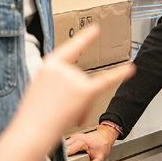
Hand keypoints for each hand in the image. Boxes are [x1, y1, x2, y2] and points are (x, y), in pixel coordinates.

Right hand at [0, 25, 132, 160]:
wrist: (30, 132)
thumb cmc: (33, 115)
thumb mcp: (39, 88)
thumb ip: (58, 81)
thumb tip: (81, 88)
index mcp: (49, 64)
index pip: (70, 50)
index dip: (84, 40)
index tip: (96, 29)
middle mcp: (63, 67)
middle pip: (80, 79)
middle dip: (74, 97)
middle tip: (57, 110)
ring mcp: (74, 78)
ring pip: (87, 90)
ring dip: (79, 106)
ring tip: (62, 116)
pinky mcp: (84, 92)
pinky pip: (105, 81)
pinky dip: (119, 75)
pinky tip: (131, 69)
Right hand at [66, 124, 120, 160]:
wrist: (105, 136)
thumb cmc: (102, 145)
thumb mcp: (100, 158)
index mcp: (82, 142)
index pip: (68, 150)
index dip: (63, 157)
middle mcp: (76, 138)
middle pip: (63, 147)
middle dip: (60, 155)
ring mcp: (74, 137)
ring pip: (63, 145)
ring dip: (61, 152)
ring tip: (61, 160)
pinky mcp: (73, 138)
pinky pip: (65, 144)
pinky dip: (64, 150)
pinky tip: (64, 155)